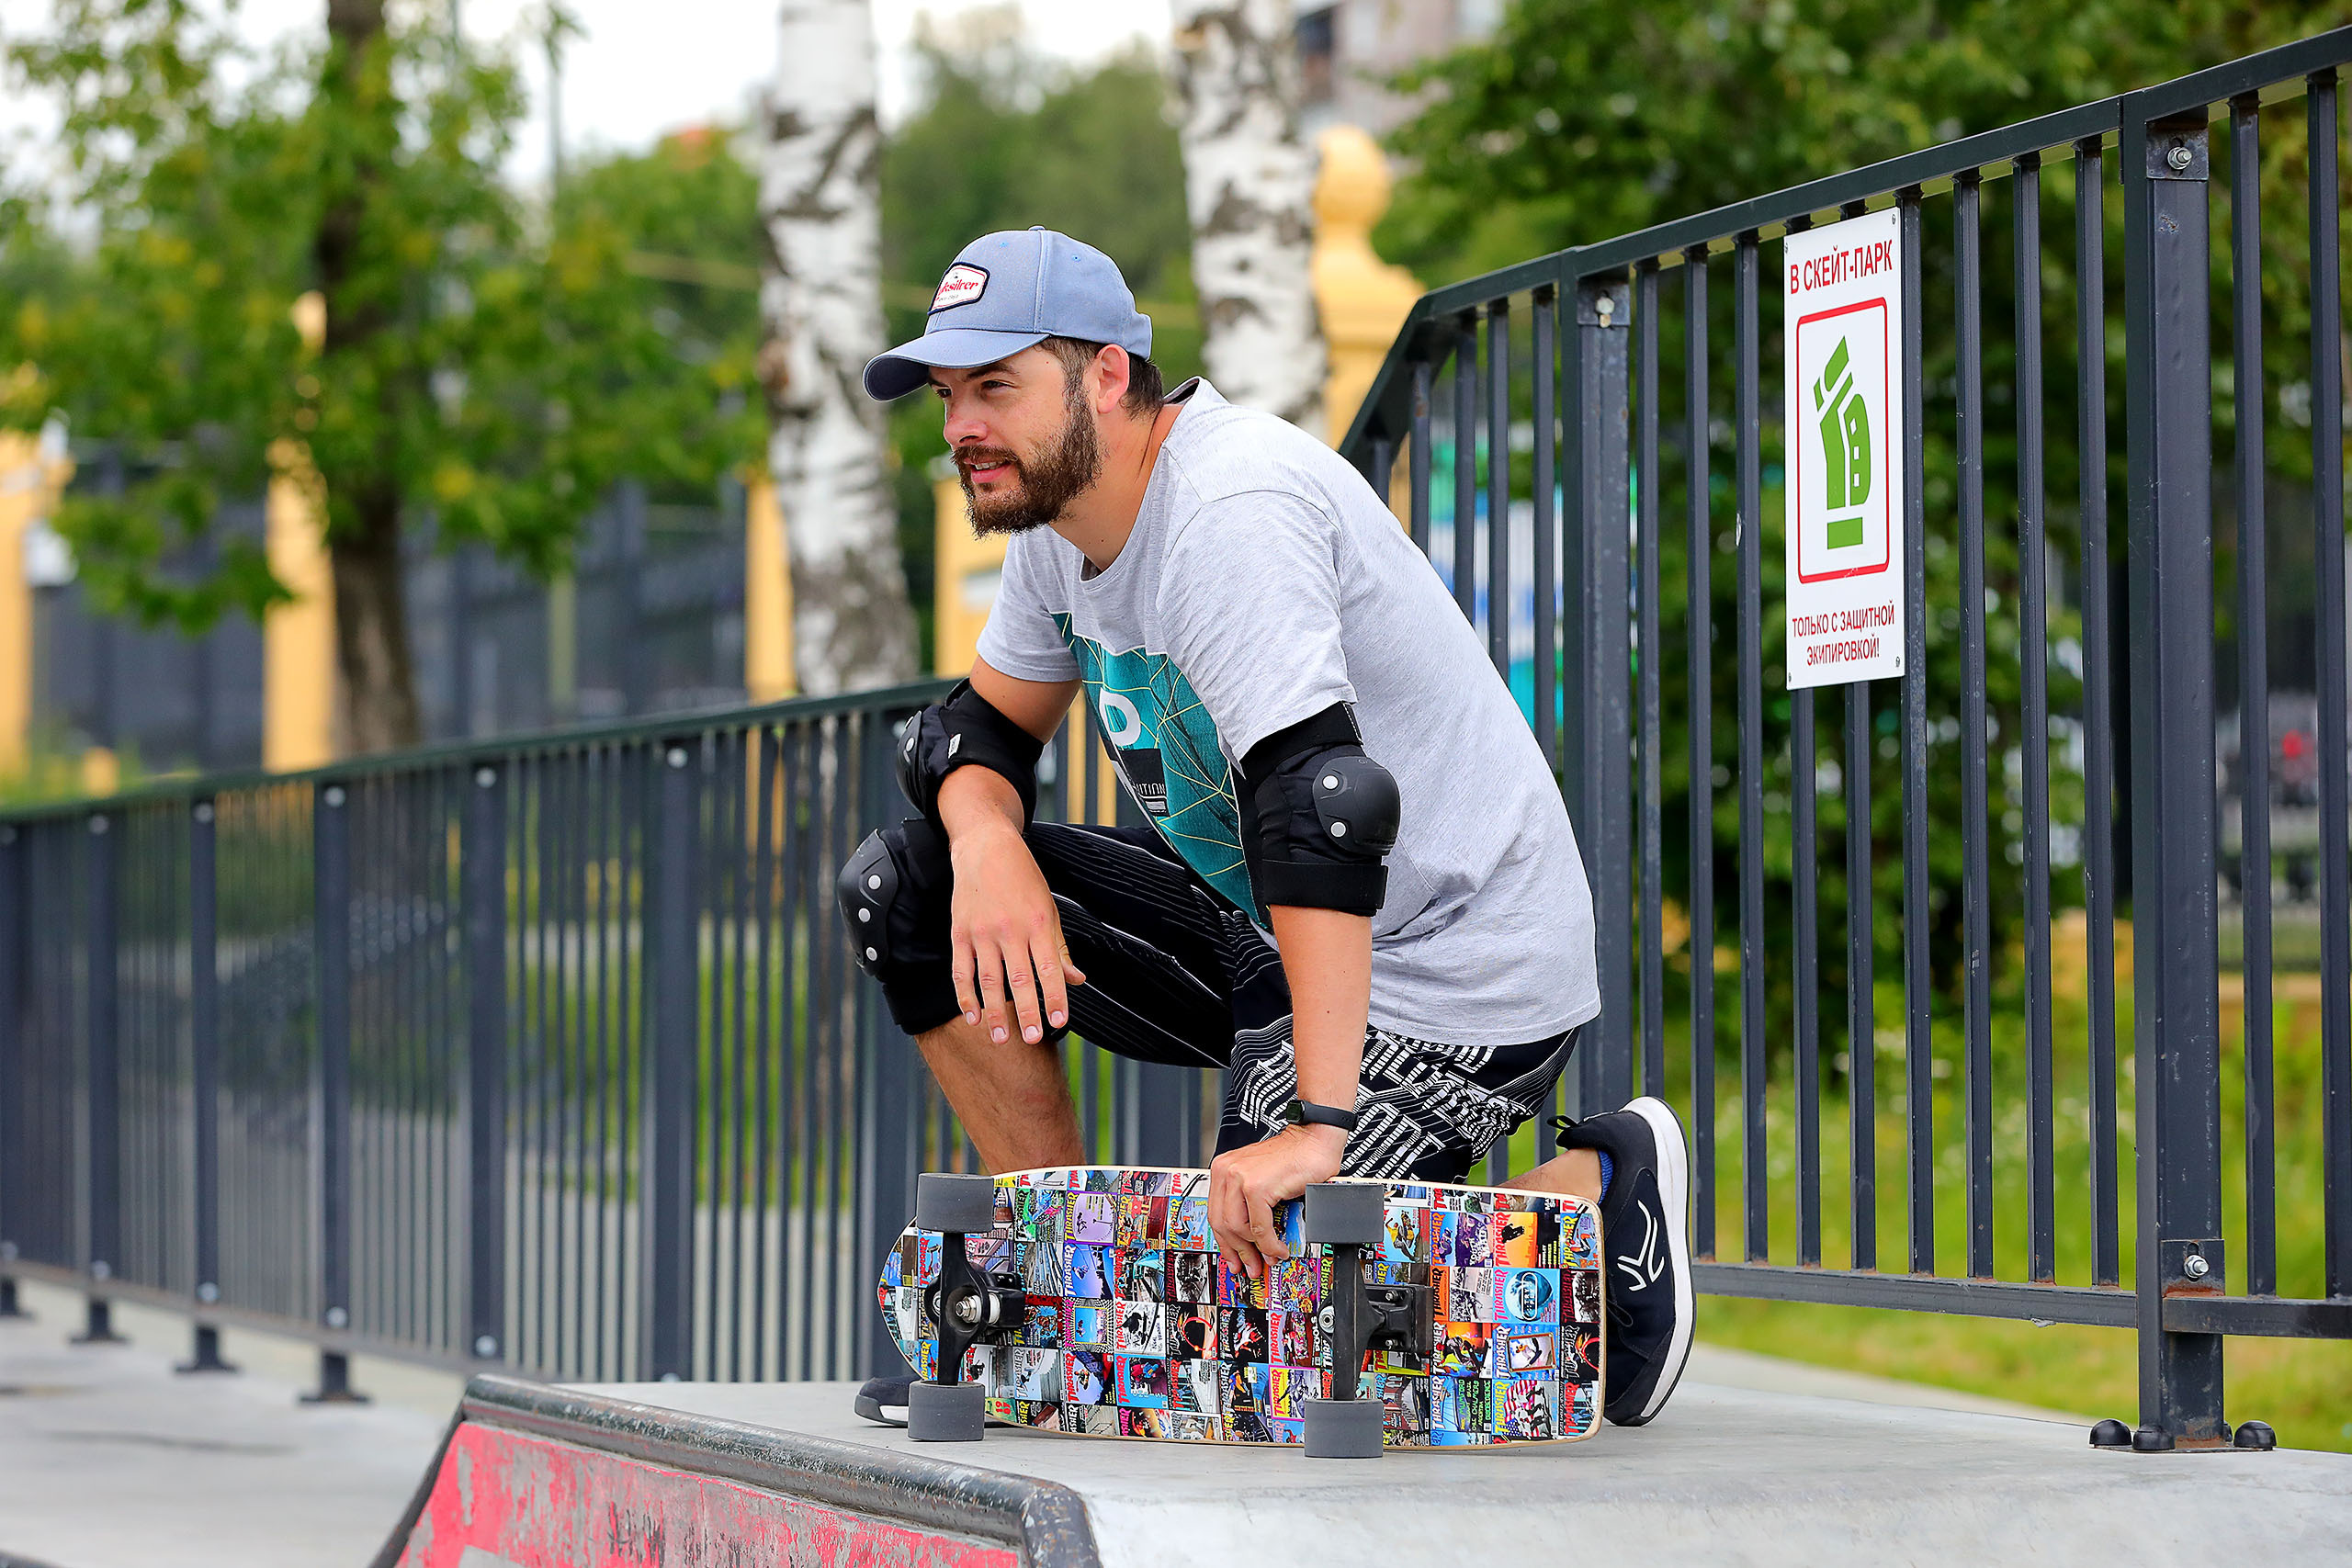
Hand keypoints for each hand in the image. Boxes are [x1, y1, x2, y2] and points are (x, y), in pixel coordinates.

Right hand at [947, 819, 1084, 1047]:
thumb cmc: (1023, 879)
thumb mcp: (1049, 908)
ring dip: (994, 1012)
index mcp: (1039, 923)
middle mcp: (1011, 929)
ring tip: (1000, 1038)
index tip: (1059, 1022)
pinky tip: (973, 1017)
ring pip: (989, 980)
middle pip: (1019, 978)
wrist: (986, 847)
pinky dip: (966, 996)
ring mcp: (982, 932)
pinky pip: (962, 970)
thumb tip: (1077, 980)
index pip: (1050, 968)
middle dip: (1026, 1011)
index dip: (1055, 998)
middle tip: (1030, 1038)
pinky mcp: (960, 932)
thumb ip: (1059, 948)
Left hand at [1208, 1123, 1346, 1281]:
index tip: (1233, 1258)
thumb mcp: (1261, 1180)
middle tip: (1251, 1266)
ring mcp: (1240, 1177)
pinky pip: (1259, 1227)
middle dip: (1238, 1251)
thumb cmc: (1293, 1159)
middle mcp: (1227, 1171)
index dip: (1224, 1242)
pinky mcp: (1257, 1186)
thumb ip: (1248, 1205)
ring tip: (1270, 1257)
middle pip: (1222, 1224)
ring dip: (1256, 1249)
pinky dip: (1270, 1243)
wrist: (1314, 1140)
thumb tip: (1248, 1240)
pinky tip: (1279, 1247)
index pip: (1215, 1214)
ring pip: (1237, 1229)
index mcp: (1223, 1170)